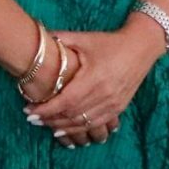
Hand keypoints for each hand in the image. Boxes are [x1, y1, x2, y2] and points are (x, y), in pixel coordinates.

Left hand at [28, 27, 159, 144]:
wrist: (140, 48)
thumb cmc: (109, 42)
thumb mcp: (84, 38)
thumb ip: (61, 39)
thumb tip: (38, 39)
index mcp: (94, 77)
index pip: (65, 101)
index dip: (46, 109)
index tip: (28, 111)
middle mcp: (104, 94)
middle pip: (72, 114)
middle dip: (50, 119)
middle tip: (32, 119)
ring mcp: (113, 104)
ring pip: (84, 123)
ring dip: (63, 127)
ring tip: (46, 126)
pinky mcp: (119, 108)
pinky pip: (97, 125)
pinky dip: (80, 129)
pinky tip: (68, 130)